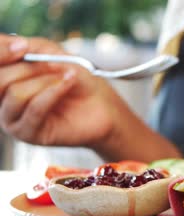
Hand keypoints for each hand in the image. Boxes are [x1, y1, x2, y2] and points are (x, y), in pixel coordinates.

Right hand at [0, 35, 116, 146]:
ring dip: (45, 81)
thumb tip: (3, 42)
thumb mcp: (50, 53)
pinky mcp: (28, 134)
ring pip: (15, 93)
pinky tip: (68, 82)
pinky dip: (53, 92)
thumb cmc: (75, 78)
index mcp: (3, 77)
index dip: (1, 53)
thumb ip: (24, 47)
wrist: (101, 104)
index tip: (23, 46)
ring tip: (67, 76)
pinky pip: (34, 109)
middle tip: (54, 65)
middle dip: (29, 68)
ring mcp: (11, 118)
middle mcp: (0, 99)